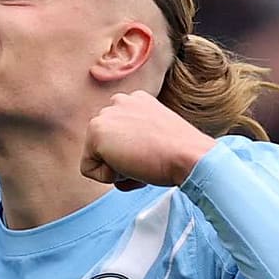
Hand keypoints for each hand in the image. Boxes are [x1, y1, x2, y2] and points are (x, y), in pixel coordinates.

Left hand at [81, 91, 216, 190]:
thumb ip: (138, 137)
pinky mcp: (97, 133)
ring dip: (117, 169)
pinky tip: (130, 166)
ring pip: (97, 158)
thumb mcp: (158, 136)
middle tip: (148, 160)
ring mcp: (105, 115)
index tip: (153, 152)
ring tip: (141, 162)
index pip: (118, 136)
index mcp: (136, 100)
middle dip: (122, 161)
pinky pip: (90, 170)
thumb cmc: (180, 154)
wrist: (188, 155)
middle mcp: (118, 101)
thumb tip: (123, 155)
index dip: (134, 153)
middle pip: (105, 147)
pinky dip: (108, 178)